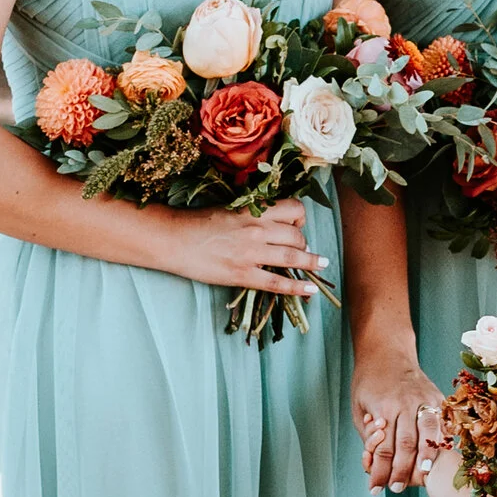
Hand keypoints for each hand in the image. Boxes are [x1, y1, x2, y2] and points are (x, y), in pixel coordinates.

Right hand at [157, 198, 328, 298]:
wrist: (174, 239)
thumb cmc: (197, 221)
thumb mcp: (230, 207)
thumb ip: (252, 212)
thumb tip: (272, 220)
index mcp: (254, 210)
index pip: (293, 209)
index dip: (300, 218)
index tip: (297, 225)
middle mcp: (257, 229)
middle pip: (296, 235)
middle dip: (304, 242)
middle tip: (302, 248)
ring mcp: (251, 253)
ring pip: (292, 257)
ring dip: (311, 262)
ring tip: (322, 264)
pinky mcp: (242, 274)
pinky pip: (276, 283)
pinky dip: (297, 287)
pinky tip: (310, 289)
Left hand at [353, 346, 448, 492]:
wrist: (388, 352)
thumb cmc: (369, 382)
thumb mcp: (359, 408)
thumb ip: (369, 435)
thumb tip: (376, 462)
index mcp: (385, 406)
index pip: (384, 446)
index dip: (379, 470)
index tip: (375, 489)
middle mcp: (408, 403)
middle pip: (407, 444)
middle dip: (401, 470)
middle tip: (395, 488)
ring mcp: (426, 400)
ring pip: (429, 435)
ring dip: (426, 459)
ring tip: (422, 478)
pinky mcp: (438, 398)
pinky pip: (442, 424)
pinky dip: (441, 442)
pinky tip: (439, 457)